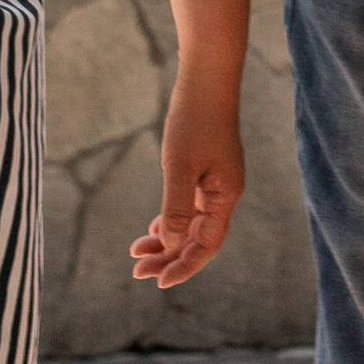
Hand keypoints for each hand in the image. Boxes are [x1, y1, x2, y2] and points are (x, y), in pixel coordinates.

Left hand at [130, 87, 245, 288]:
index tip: (159, 282)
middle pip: (198, 239)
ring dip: (167, 241)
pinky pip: (189, 207)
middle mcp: (223, 194)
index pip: (207, 245)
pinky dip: (171, 220)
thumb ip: (176, 208)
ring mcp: (215, 183)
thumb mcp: (180, 167)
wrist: (205, 81)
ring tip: (138, 253)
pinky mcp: (205, 171)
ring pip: (191, 224)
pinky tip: (153, 228)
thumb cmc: (195, 121)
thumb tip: (171, 246)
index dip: (185, 266)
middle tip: (138, 271)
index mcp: (226, 196)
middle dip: (170, 257)